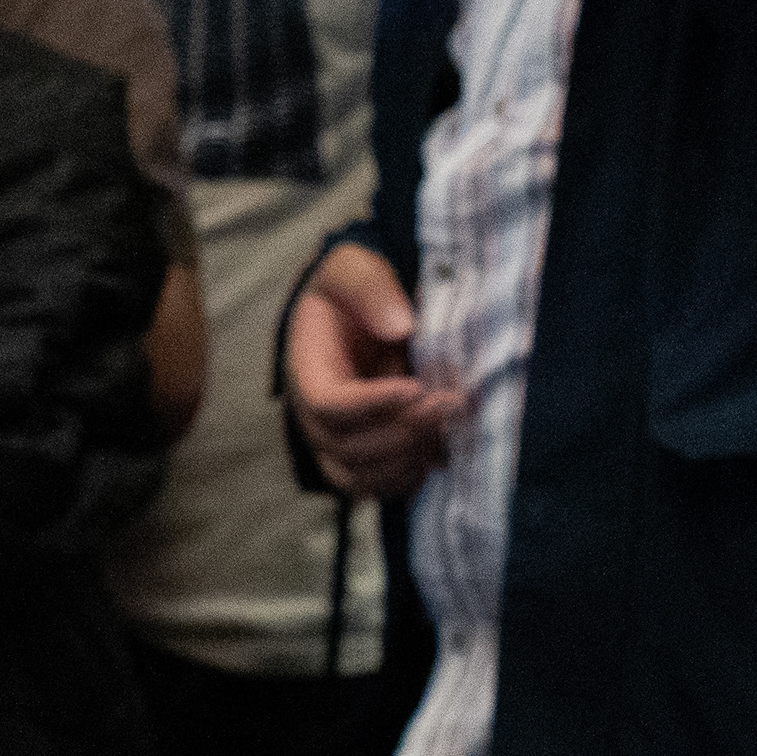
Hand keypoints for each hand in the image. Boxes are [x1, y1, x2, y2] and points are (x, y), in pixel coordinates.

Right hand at [286, 241, 456, 502]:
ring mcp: (332, 443)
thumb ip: (371, 288)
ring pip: (360, 476)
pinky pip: (375, 487)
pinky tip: (440, 451)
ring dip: (407, 459)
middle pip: (347, 447)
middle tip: (448, 402)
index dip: (370, 403)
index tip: (415, 386)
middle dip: (403, 430)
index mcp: (307, 370)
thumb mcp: (354, 268)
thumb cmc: (352, 292)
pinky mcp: (357, 458)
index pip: (328, 404)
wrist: (354, 316)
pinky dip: (407, 477)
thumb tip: (400, 325)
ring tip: (447, 428)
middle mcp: (313, 416)